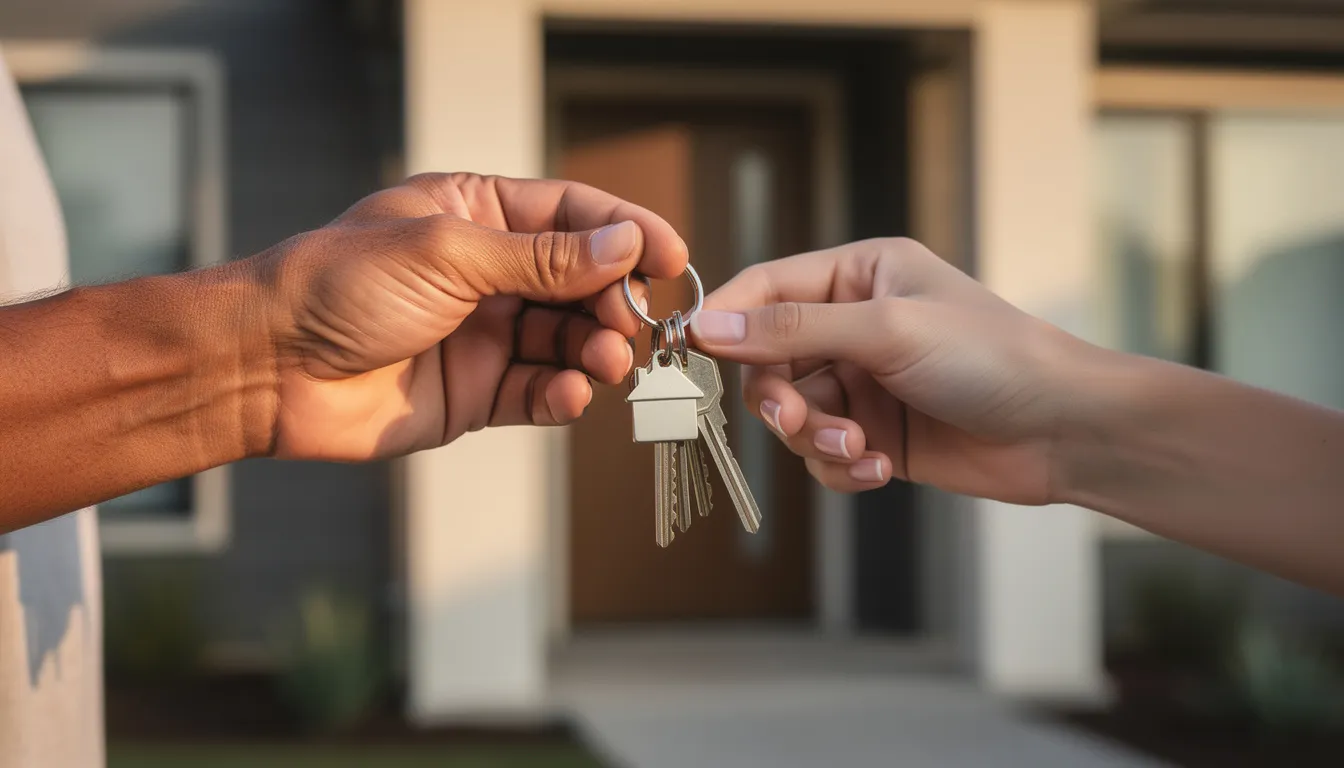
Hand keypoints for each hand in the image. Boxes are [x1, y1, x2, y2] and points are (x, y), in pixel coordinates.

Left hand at [254, 173, 685, 460]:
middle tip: (635, 322)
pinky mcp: (476, 393)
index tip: (672, 257)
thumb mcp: (448, 254)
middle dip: (615, 301)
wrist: (267, 369)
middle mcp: (486, 273)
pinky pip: (538, 393)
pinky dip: (562, 396)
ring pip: (567, 341)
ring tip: (607, 362)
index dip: (626, 233)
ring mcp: (484, 334)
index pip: (572, 216)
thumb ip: (542, 258)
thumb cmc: (337, 285)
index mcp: (476, 215)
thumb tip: (623, 247)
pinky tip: (570, 396)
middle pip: (580, 282)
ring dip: (596, 351)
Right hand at [689, 238, 1088, 503]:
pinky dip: (840, 466)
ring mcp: (865, 382)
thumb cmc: (991, 356)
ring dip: (815, 439)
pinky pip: (824, 454)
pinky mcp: (877, 434)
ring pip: (794, 415)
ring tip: (856, 450)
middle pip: (769, 360)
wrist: (1064, 430)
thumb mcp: (886, 330)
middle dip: (780, 398)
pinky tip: (878, 469)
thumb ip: (792, 328)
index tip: (688, 353)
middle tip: (797, 422)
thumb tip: (707, 328)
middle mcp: (855, 324)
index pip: (765, 288)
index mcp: (859, 275)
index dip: (724, 319)